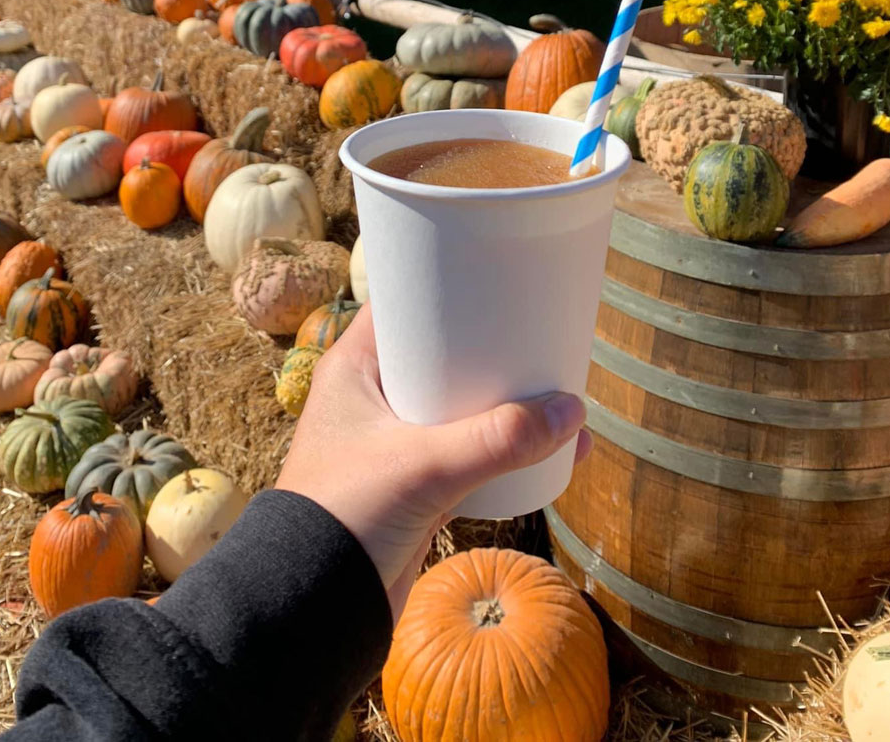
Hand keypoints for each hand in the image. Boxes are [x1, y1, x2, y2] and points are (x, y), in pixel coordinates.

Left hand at [275, 306, 591, 620]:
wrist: (314, 609)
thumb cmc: (346, 516)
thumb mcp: (425, 466)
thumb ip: (498, 440)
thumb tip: (574, 413)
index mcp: (354, 369)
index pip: (403, 307)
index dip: (447, 290)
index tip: (497, 279)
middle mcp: (372, 399)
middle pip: (441, 356)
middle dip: (491, 350)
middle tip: (540, 332)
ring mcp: (394, 445)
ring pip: (459, 408)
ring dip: (503, 403)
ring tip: (555, 388)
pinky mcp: (415, 488)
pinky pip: (468, 455)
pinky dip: (502, 451)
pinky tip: (547, 450)